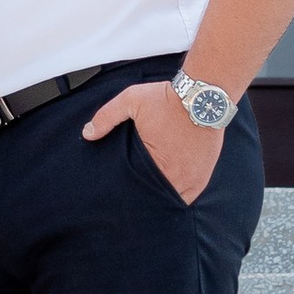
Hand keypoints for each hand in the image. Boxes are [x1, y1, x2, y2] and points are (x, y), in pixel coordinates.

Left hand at [84, 79, 221, 206]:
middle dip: (148, 197)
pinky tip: (170, 190)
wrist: (204, 95)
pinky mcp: (205, 173)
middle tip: (136, 197)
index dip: (132, 192)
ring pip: (175, 199)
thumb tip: (88, 134)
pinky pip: (191, 194)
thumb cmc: (168, 99)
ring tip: (152, 196)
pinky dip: (181, 193)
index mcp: (157, 163)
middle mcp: (179, 176)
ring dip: (164, 197)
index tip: (125, 191)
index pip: (140, 189)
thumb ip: (107, 117)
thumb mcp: (131, 100)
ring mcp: (195, 177)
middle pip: (158, 198)